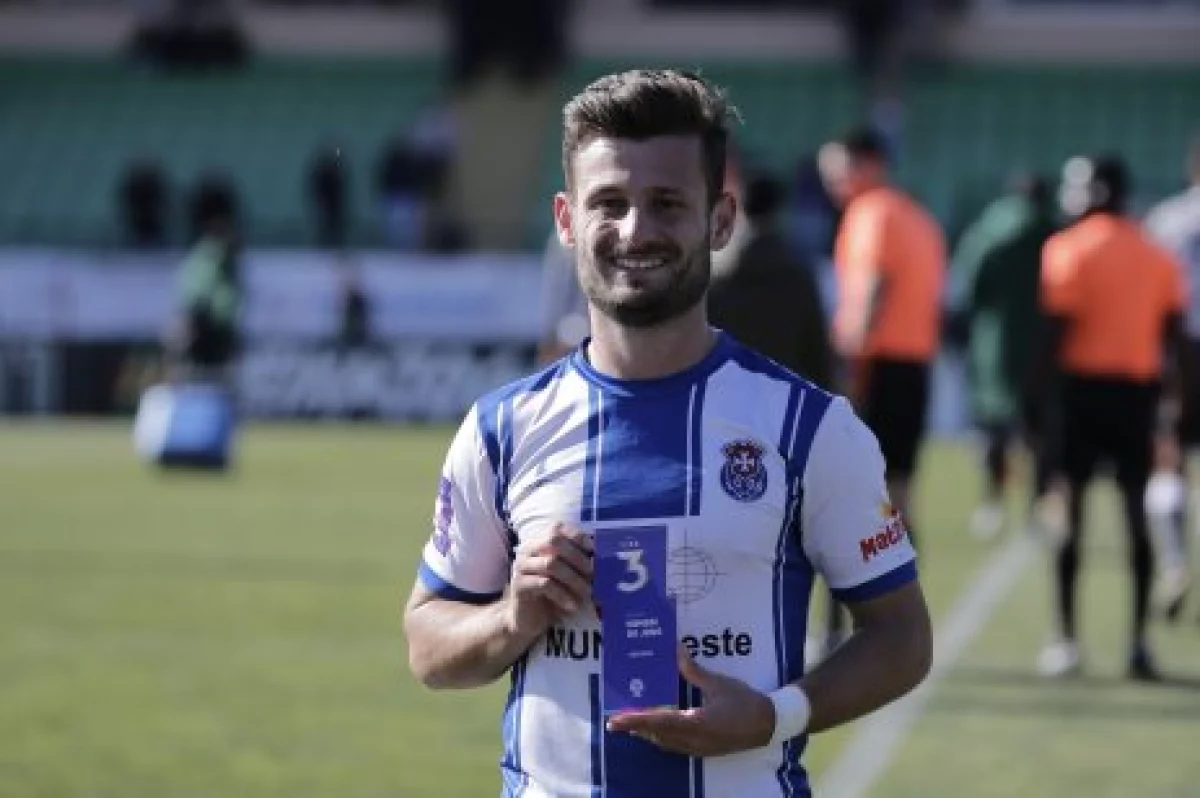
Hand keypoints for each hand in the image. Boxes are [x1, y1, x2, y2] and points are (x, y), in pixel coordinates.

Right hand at [504, 522, 592, 640]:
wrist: (527, 619)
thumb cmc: (551, 595)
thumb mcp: (566, 576)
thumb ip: (577, 564)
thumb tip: (601, 558)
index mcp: (539, 542)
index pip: (557, 528)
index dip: (577, 536)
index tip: (593, 550)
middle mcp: (528, 550)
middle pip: (552, 540)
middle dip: (577, 556)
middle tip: (592, 574)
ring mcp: (521, 566)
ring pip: (551, 563)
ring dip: (574, 578)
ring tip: (587, 592)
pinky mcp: (519, 585)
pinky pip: (544, 584)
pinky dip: (563, 594)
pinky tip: (573, 605)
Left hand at [606, 648, 775, 757]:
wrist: (769, 724)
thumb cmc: (745, 702)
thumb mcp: (719, 683)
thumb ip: (694, 671)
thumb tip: (677, 651)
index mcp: (697, 723)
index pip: (658, 722)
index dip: (635, 721)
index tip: (615, 720)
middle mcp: (694, 740)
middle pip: (657, 736)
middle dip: (635, 728)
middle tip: (616, 720)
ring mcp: (699, 748)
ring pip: (665, 743)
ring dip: (647, 734)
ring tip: (631, 722)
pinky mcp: (704, 750)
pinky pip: (675, 746)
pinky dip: (661, 737)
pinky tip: (657, 728)